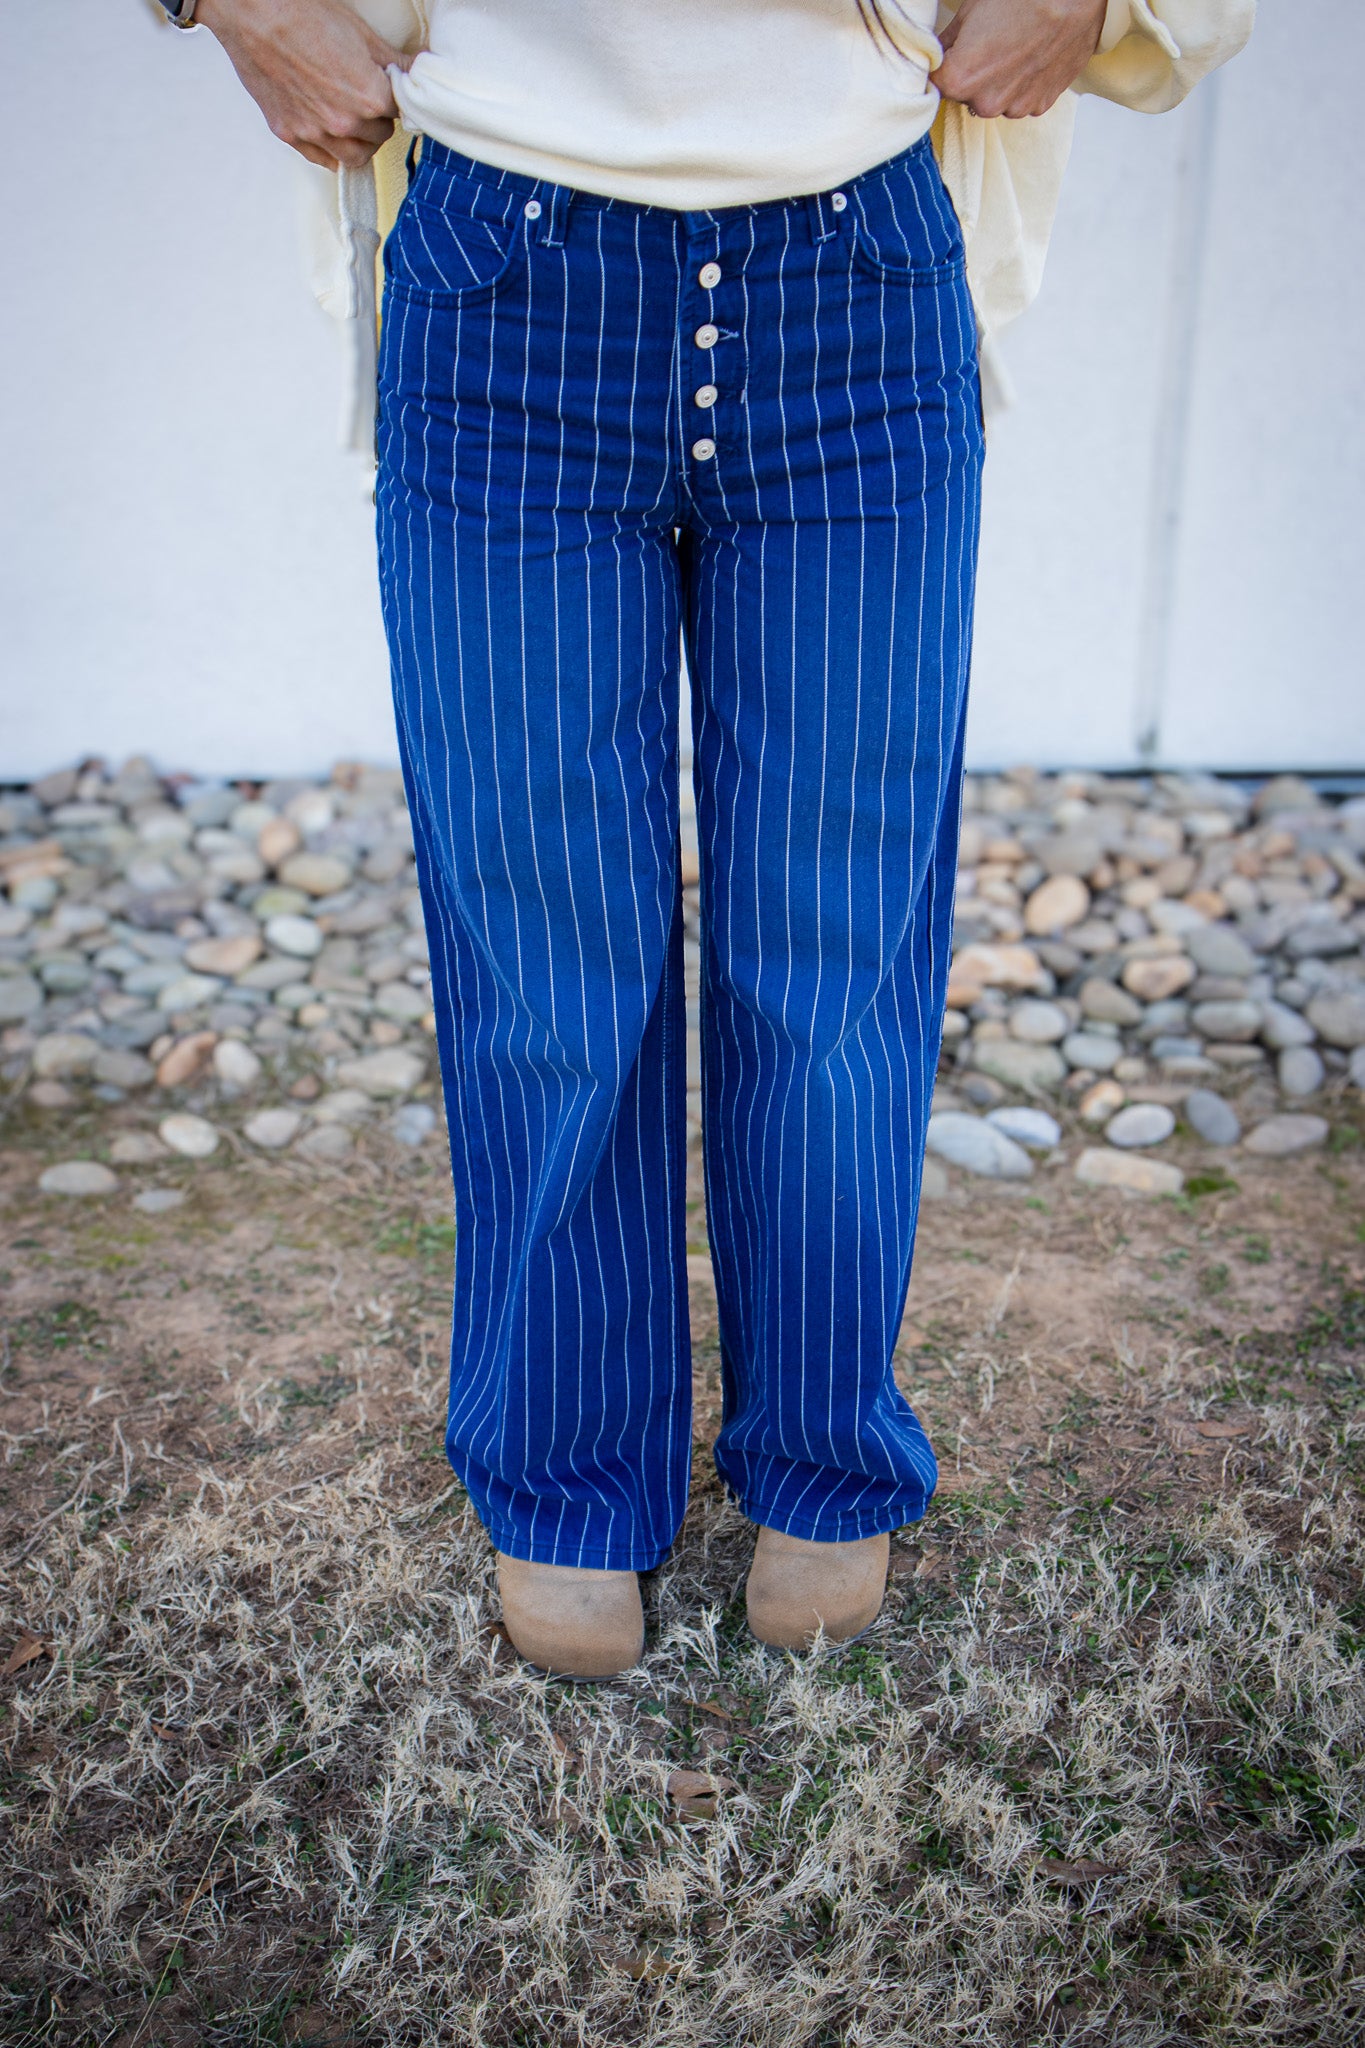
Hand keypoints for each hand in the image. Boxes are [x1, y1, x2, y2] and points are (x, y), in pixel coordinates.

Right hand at [196, 0, 410, 169]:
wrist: (253, 14)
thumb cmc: (304, 15)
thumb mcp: (361, 34)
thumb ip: (395, 61)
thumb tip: (421, 69)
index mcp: (369, 98)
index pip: (400, 114)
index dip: (393, 99)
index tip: (385, 89)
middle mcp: (344, 123)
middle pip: (379, 137)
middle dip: (377, 120)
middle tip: (366, 98)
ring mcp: (316, 133)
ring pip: (355, 156)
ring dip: (359, 141)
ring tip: (351, 117)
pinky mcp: (290, 134)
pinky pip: (323, 159)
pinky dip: (331, 150)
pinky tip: (330, 131)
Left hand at [931, 0, 1108, 118]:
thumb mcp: (972, 10)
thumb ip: (947, 41)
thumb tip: (935, 56)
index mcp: (960, 79)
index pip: (935, 84)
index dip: (940, 67)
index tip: (950, 53)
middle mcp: (984, 103)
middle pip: (964, 95)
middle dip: (970, 74)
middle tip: (989, 42)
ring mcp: (1014, 108)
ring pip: (993, 99)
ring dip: (997, 81)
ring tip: (1015, 47)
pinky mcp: (1039, 106)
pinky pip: (1019, 100)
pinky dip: (1022, 84)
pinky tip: (1032, 56)